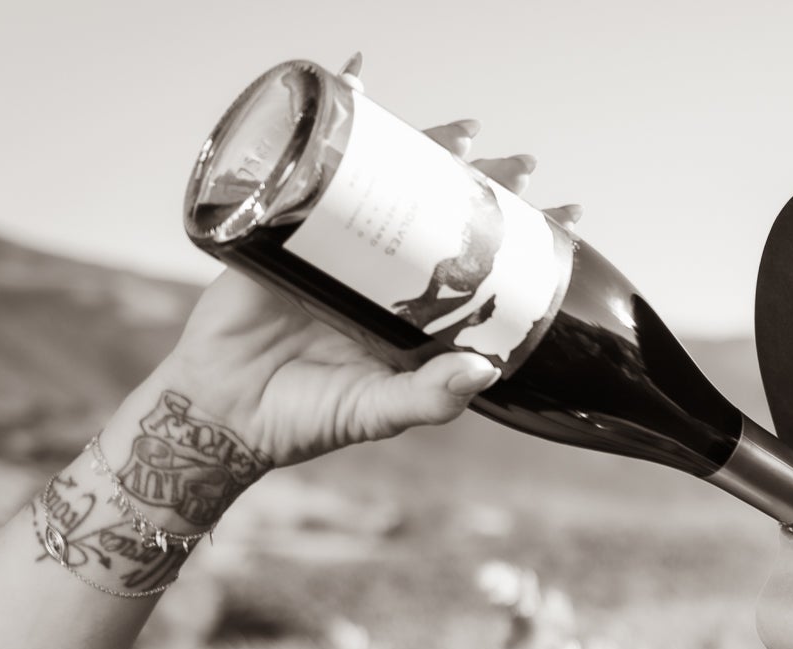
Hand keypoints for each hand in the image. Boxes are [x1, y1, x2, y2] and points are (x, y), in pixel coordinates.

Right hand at [148, 120, 579, 469]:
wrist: (224, 414)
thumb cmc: (307, 417)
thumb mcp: (378, 412)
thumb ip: (429, 397)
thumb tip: (486, 369)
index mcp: (413, 313)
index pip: (480, 265)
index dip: (520, 239)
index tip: (568, 216)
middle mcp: (382, 274)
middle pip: (442, 214)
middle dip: (485, 185)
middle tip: (524, 166)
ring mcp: (336, 246)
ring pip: (389, 184)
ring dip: (425, 150)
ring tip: (464, 133)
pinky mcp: (285, 229)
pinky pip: (311, 170)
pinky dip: (332, 126)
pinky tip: (356, 86)